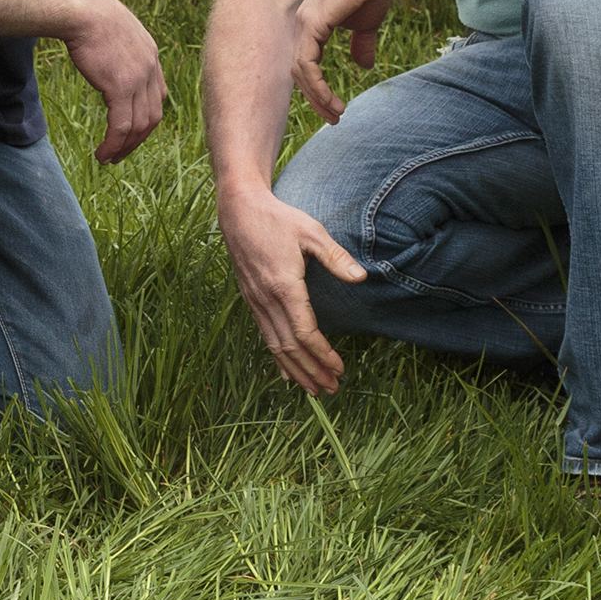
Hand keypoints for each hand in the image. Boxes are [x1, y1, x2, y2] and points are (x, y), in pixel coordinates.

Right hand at [62, 0, 166, 163]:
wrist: (81, 8)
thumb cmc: (87, 14)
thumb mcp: (113, 30)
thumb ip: (117, 47)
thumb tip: (104, 53)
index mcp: (150, 54)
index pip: (158, 96)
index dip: (147, 117)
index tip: (132, 130)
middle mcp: (150, 68)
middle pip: (153, 116)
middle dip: (138, 139)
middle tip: (121, 153)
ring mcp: (138, 78)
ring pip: (139, 126)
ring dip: (124, 147)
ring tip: (108, 159)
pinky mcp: (121, 87)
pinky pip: (122, 126)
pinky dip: (114, 144)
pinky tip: (102, 153)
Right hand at [219, 187, 366, 393]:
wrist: (239, 210)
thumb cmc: (278, 219)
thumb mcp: (312, 232)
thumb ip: (336, 257)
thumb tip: (362, 277)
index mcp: (283, 286)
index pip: (304, 332)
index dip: (322, 354)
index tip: (339, 368)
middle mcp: (266, 300)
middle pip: (290, 347)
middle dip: (312, 371)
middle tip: (331, 390)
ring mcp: (255, 302)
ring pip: (275, 346)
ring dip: (296, 370)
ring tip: (314, 390)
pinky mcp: (250, 300)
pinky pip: (265, 335)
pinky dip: (278, 358)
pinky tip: (287, 373)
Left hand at [286, 0, 403, 123]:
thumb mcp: (366, 23)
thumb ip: (361, 43)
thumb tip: (363, 66)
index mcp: (312, 24)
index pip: (306, 63)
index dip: (318, 87)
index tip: (334, 106)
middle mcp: (302, 25)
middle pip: (300, 72)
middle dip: (315, 98)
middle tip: (334, 118)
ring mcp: (304, 24)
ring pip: (300, 72)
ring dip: (317, 97)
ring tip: (336, 114)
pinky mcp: (311, 24)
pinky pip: (306, 65)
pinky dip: (317, 86)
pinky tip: (331, 100)